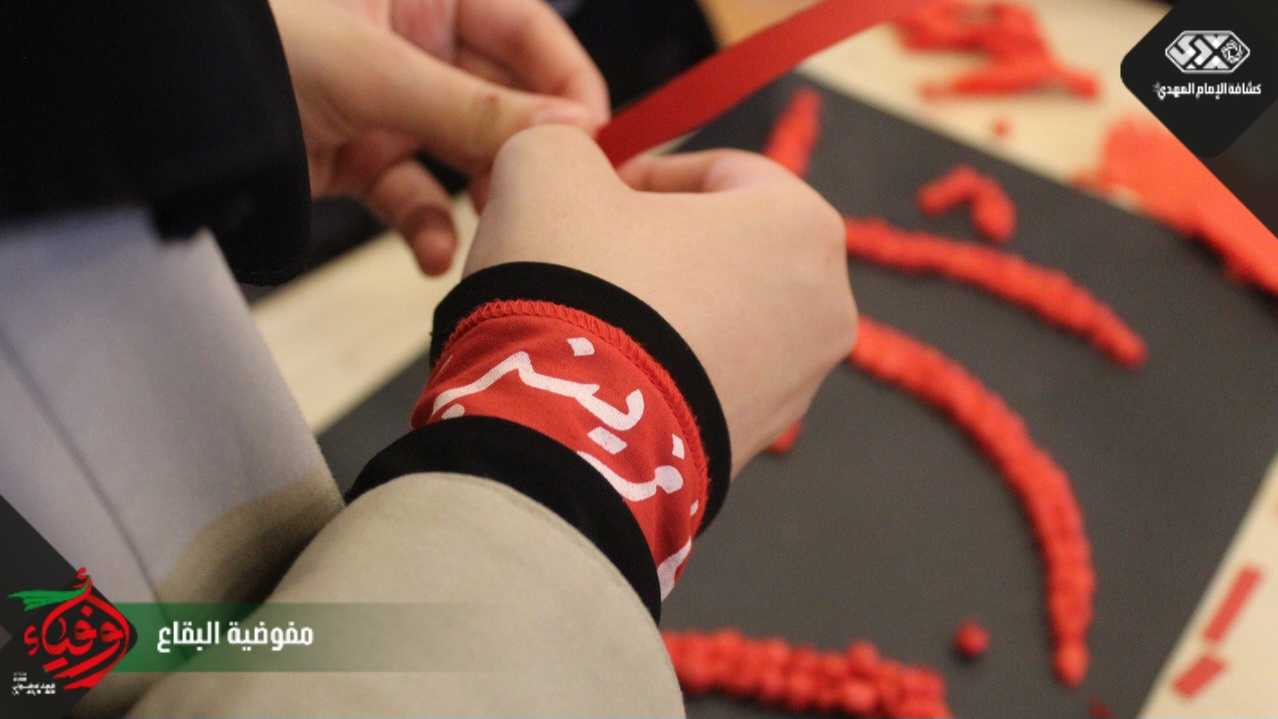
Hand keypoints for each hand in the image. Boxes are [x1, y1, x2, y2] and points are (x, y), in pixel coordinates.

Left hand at [268, 0, 608, 273]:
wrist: (160, 103)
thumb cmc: (253, 44)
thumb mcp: (375, 72)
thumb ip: (477, 108)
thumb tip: (574, 133)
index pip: (530, 31)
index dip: (567, 84)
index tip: (594, 141)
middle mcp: (419, 42)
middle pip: (505, 99)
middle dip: (526, 152)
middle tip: (553, 200)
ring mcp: (393, 103)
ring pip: (465, 155)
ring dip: (481, 198)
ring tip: (498, 234)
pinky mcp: (365, 157)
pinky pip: (416, 195)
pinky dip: (427, 228)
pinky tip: (434, 256)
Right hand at [466, 126, 857, 473]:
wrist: (566, 440)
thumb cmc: (574, 286)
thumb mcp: (546, 167)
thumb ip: (563, 142)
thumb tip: (567, 163)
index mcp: (802, 223)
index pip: (719, 170)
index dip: (642, 174)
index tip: (584, 196)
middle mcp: (826, 307)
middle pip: (725, 248)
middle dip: (653, 244)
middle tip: (580, 255)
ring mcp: (798, 387)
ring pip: (716, 318)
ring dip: (656, 308)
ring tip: (582, 321)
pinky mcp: (756, 445)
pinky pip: (703, 381)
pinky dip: (659, 369)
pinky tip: (599, 377)